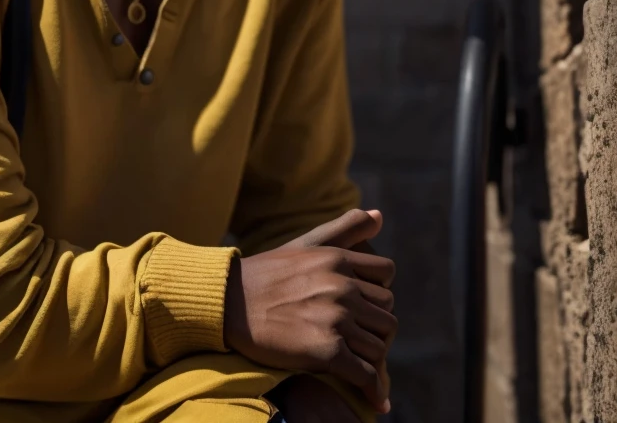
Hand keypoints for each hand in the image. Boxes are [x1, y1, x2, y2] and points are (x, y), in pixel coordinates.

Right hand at [224, 209, 396, 413]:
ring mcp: (335, 318)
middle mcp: (342, 286)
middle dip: (376, 327)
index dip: (378, 291)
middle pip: (387, 313)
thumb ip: (345, 228)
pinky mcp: (326, 350)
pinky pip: (365, 373)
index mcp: (338, 259)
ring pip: (381, 345)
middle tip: (360, 340)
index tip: (365, 306)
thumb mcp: (307, 243)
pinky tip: (375, 401)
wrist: (230, 302)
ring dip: (374, 359)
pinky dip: (373, 389)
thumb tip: (380, 215)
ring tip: (363, 366)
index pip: (386, 275)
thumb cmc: (267, 273)